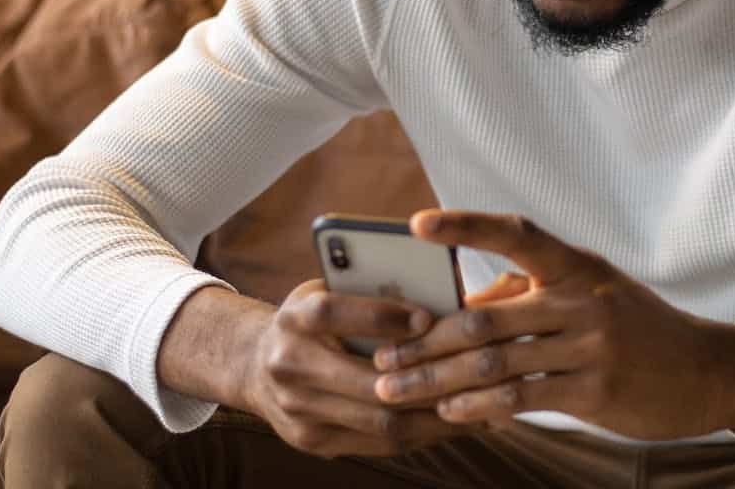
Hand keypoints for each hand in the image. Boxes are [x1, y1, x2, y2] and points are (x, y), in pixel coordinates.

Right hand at [236, 279, 484, 457]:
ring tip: (480, 402)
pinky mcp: (314, 441)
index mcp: (294, 317)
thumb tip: (442, 289)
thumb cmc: (312, 317)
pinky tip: (454, 419)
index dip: (380, 316)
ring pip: (380, 421)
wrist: (254, 365)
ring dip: (435, 415)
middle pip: (366, 382)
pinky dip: (422, 433)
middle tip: (475, 370)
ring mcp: (299, 411)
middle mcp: (289, 366)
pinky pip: (379, 444)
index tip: (427, 317)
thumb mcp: (329, 289)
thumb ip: (371, 290)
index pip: (332, 313)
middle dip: (427, 378)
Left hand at [370, 210, 734, 440]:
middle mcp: (581, 299)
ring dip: (437, 380)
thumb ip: (528, 294)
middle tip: (382, 358)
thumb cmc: (635, 326)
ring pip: (495, 363)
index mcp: (575, 265)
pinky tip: (449, 410)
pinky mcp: (594, 391)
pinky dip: (479, 404)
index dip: (465, 226)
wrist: (703, 370)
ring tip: (397, 390)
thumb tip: (463, 308)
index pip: (515, 233)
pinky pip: (522, 397)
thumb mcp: (590, 292)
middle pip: (484, 320)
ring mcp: (590, 346)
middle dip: (424, 342)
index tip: (418, 224)